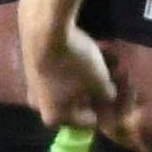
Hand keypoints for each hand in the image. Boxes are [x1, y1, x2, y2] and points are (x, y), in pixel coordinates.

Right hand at [25, 19, 125, 137]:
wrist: (44, 31)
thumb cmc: (74, 64)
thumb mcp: (100, 83)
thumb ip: (109, 97)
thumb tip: (109, 97)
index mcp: (55, 117)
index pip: (90, 121)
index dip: (108, 108)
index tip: (120, 92)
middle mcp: (39, 105)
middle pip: (77, 102)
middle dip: (97, 89)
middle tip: (115, 75)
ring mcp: (32, 85)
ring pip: (68, 84)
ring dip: (88, 76)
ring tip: (107, 60)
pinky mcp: (31, 64)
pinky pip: (59, 71)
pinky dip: (74, 65)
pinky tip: (89, 51)